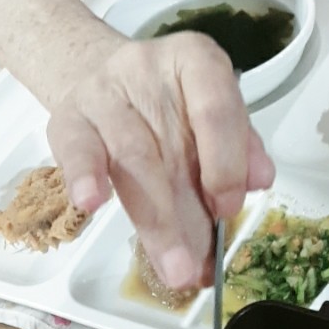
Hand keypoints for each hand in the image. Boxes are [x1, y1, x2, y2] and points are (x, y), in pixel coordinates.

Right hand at [46, 32, 273, 289]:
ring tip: (170, 266)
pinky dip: (85, 176)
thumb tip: (258, 180)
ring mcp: (104, 92)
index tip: (229, 207)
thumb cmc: (170, 100)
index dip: (225, 162)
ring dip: (152, 221)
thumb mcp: (212, 108)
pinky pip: (77, 149)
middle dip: (184, 214)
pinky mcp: (69, 117)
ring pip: (129, 159)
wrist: (105, 73)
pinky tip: (91, 203)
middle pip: (168, 145)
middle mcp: (148, 69)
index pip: (216, 108)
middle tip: (196, 267)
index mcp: (196, 61)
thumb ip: (239, 143)